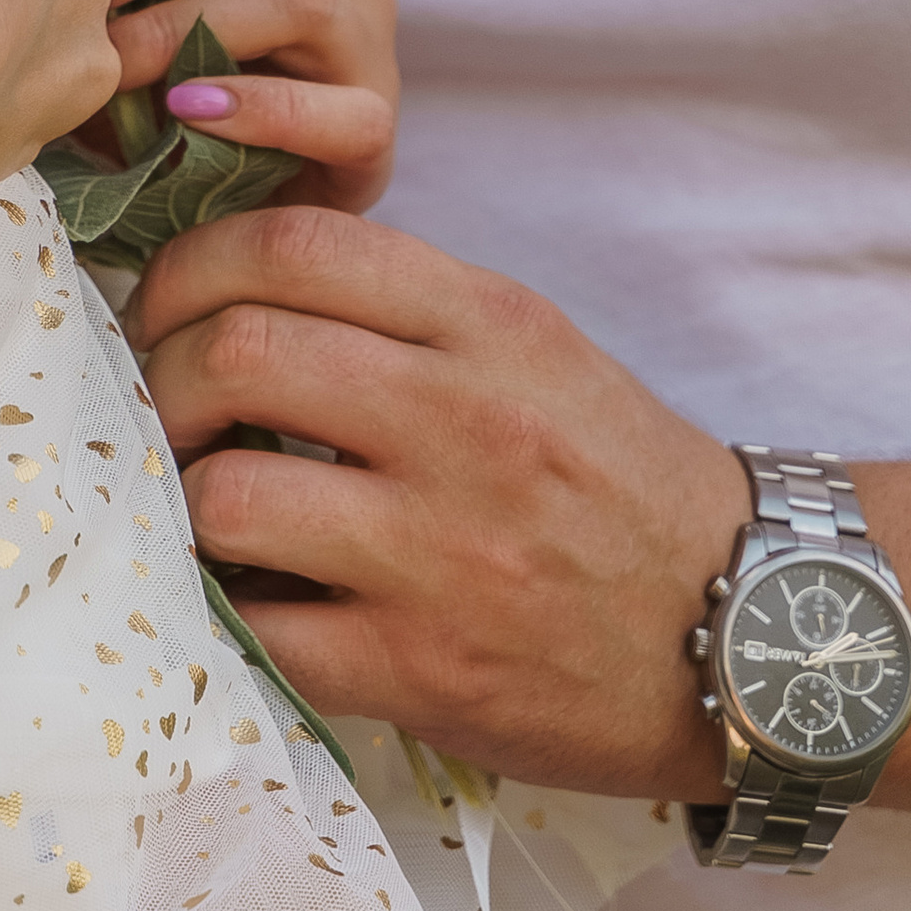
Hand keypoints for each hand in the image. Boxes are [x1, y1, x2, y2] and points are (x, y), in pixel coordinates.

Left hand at [127, 207, 749, 796]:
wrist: (749, 632)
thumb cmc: (617, 483)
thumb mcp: (531, 349)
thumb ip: (400, 310)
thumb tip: (233, 289)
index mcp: (487, 322)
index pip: (290, 242)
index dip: (191, 264)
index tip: (168, 304)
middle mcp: (464, 421)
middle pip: (234, 351)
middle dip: (162, 376)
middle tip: (160, 409)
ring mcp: (441, 550)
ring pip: (227, 494)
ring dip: (181, 501)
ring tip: (198, 509)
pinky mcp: (423, 668)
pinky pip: (261, 629)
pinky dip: (222, 612)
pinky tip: (237, 598)